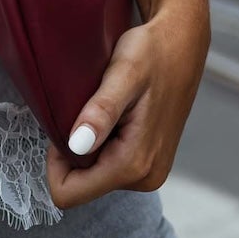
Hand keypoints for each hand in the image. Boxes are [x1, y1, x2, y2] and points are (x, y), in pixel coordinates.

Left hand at [46, 0, 210, 209]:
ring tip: (106, 110)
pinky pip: (109, 167)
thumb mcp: (123, 73)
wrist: (183, 43)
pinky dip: (103, 144)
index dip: (55, 163)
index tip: (67, 126)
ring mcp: (150, 173)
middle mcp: (146, 177)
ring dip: (89, 147)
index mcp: (135, 164)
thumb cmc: (153, 52)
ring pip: (94, 177)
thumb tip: (77, 145)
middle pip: (82, 186)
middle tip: (88, 112)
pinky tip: (117, 116)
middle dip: (73, 153)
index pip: (68, 194)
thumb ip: (101, 111)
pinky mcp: (150, 164)